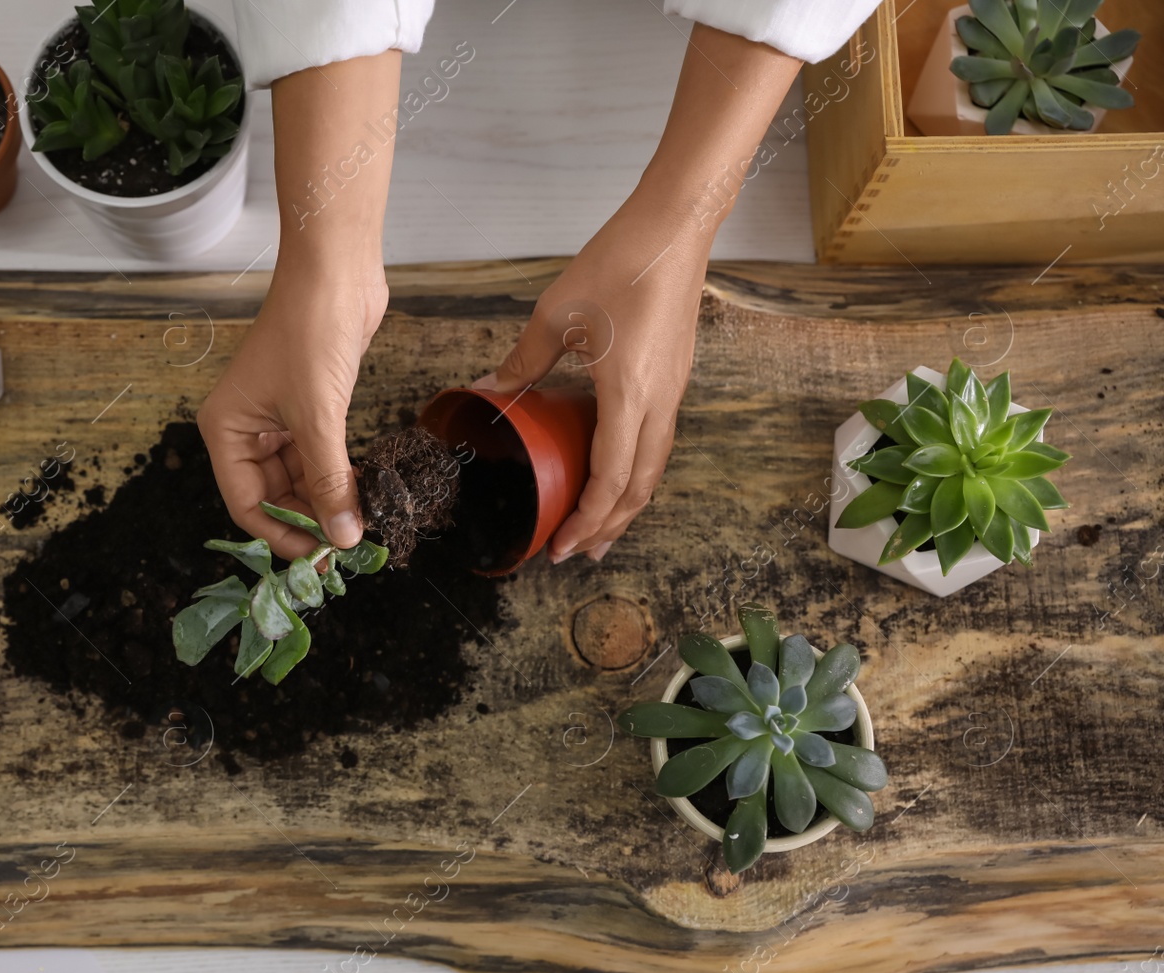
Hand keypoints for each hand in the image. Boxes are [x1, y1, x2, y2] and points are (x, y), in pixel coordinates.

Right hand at [198, 264, 387, 559]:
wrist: (336, 271)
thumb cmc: (311, 331)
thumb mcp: (318, 416)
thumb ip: (330, 481)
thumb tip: (343, 537)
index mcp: (225, 430)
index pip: (246, 504)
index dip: (281, 533)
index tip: (320, 555)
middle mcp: (245, 429)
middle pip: (273, 496)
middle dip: (308, 521)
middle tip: (347, 545)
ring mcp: (277, 419)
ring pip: (298, 480)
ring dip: (327, 502)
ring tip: (361, 523)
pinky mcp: (309, 408)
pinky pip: (318, 458)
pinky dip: (338, 477)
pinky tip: (362, 493)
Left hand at [477, 192, 711, 562]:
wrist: (674, 229)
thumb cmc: (620, 263)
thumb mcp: (554, 315)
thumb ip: (521, 362)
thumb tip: (488, 391)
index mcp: (628, 393)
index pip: (611, 478)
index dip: (587, 519)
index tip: (561, 545)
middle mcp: (659, 401)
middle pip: (640, 487)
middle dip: (608, 528)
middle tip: (577, 553)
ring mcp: (673, 391)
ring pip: (654, 467)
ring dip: (626, 505)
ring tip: (600, 531)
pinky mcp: (675, 378)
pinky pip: (658, 441)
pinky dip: (636, 471)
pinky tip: (615, 472)